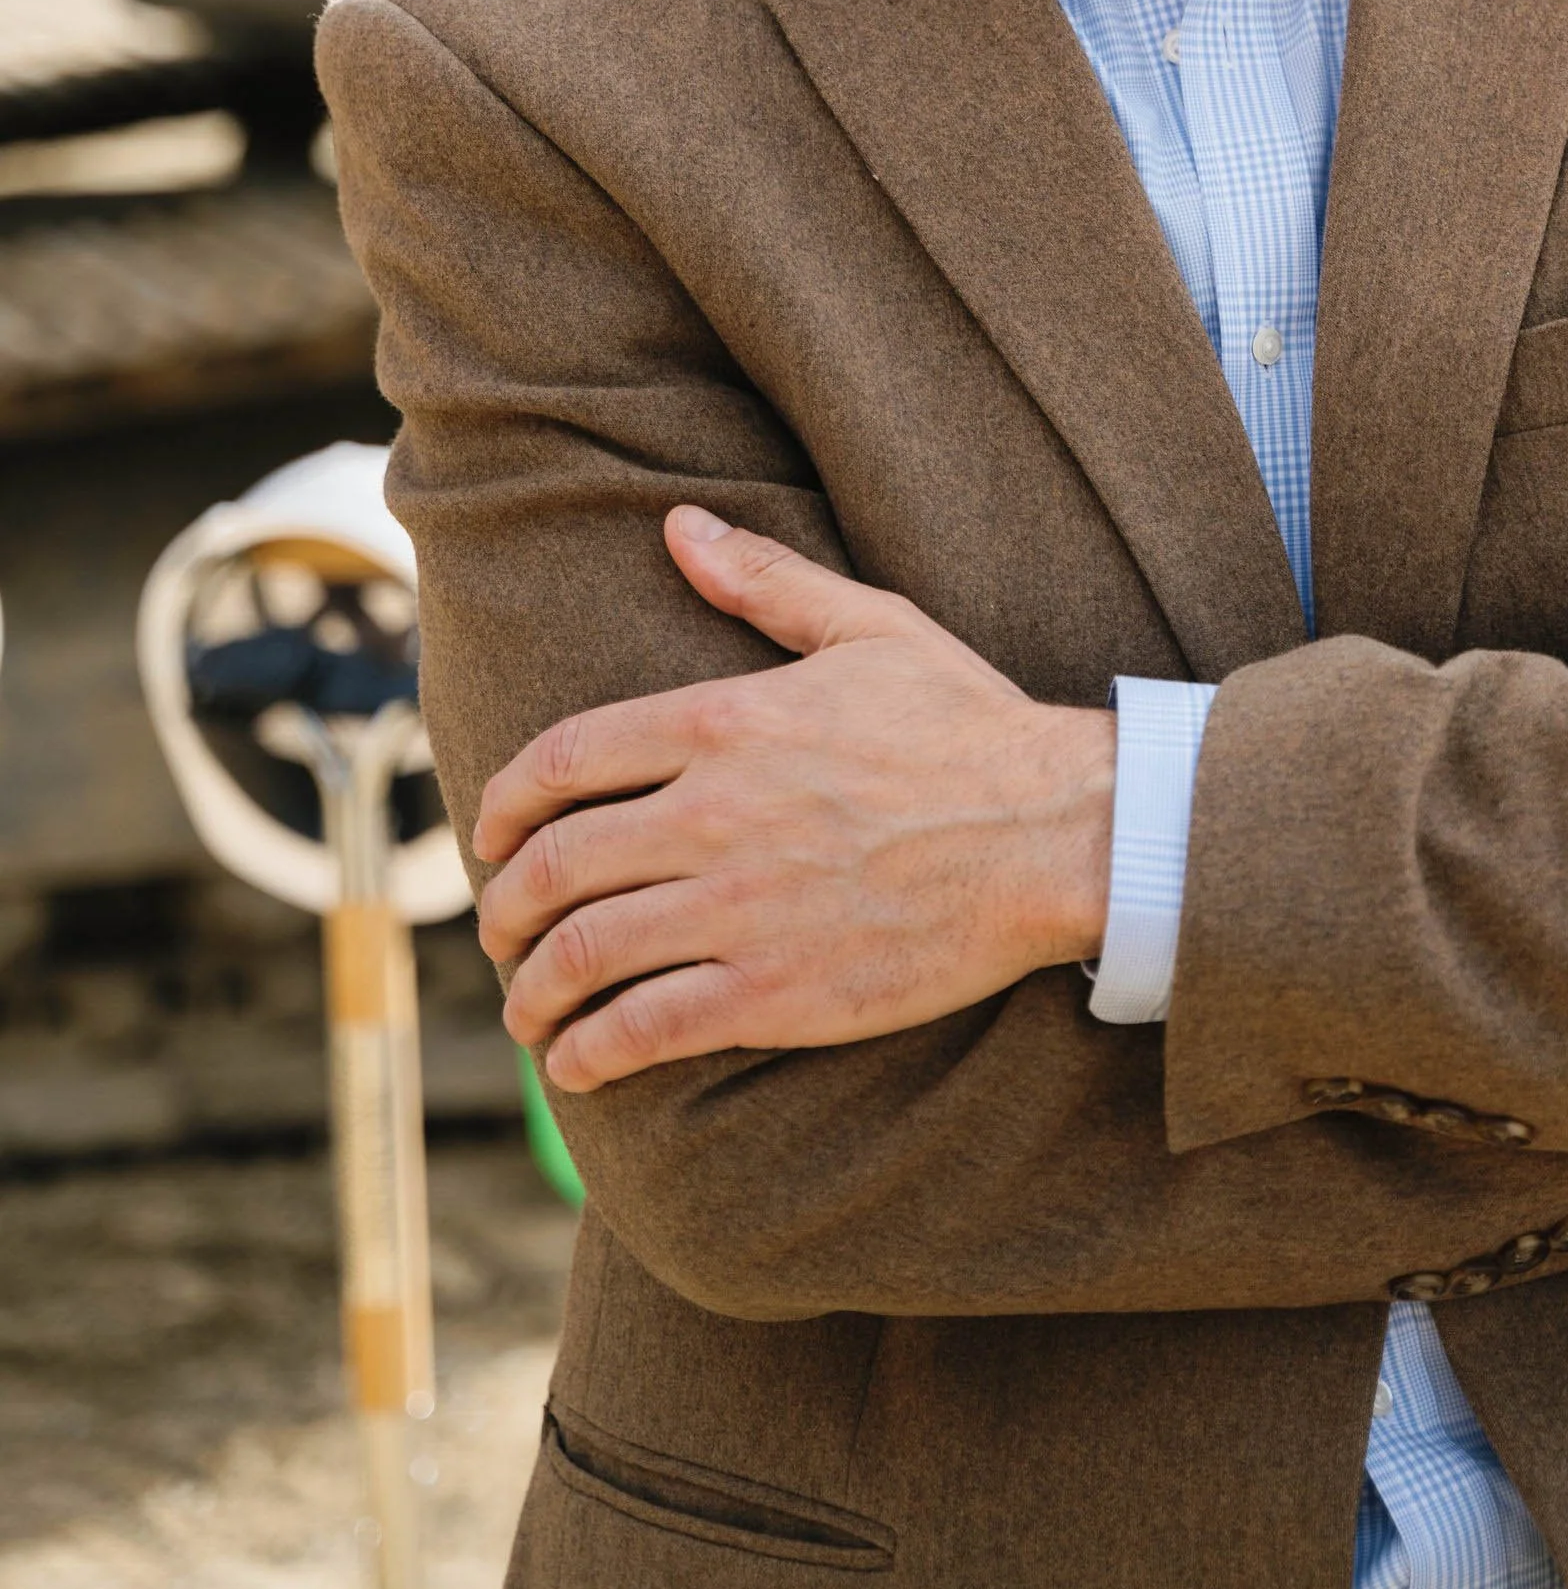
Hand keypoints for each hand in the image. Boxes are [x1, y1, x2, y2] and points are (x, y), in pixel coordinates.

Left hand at [473, 509, 1116, 1091]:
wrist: (1054, 833)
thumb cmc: (969, 726)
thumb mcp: (869, 626)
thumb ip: (762, 579)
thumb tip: (679, 526)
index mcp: (725, 720)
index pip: (564, 760)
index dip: (505, 803)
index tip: (491, 833)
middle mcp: (711, 813)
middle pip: (554, 864)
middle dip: (503, 905)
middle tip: (499, 928)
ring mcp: (737, 909)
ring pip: (581, 954)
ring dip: (531, 989)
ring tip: (526, 1006)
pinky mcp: (772, 992)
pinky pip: (643, 1030)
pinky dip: (589, 1051)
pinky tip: (579, 1063)